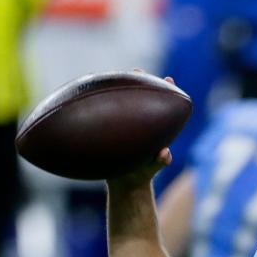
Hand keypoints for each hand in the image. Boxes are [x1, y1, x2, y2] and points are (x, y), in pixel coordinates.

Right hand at [106, 74, 174, 190]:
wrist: (124, 186)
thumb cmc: (141, 176)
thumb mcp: (150, 169)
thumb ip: (160, 162)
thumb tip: (166, 154)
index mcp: (152, 129)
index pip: (160, 106)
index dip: (165, 92)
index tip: (168, 80)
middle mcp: (138, 124)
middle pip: (141, 99)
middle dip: (140, 83)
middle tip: (137, 71)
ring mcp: (123, 127)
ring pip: (121, 105)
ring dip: (118, 90)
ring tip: (112, 76)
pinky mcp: (109, 131)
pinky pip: (104, 116)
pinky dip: (99, 106)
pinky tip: (89, 97)